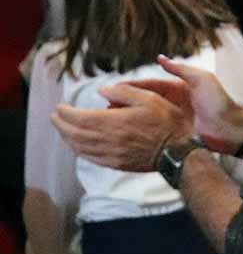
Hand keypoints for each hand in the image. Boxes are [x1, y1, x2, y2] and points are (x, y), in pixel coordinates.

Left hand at [51, 83, 189, 171]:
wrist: (176, 151)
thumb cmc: (166, 122)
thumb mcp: (149, 98)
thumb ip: (124, 92)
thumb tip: (102, 90)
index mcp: (114, 121)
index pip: (79, 118)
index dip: (66, 113)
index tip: (59, 107)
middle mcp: (107, 139)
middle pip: (74, 134)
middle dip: (60, 125)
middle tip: (54, 117)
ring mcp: (110, 154)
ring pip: (79, 147)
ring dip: (67, 138)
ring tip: (63, 130)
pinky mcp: (115, 163)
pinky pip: (90, 158)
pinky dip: (79, 151)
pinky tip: (78, 146)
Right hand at [121, 56, 242, 153]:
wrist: (231, 129)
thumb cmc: (220, 102)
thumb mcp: (202, 79)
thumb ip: (181, 69)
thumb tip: (160, 57)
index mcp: (179, 87)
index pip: (149, 84)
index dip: (131, 85)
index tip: (111, 88)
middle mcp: (173, 102)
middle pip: (143, 99)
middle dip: (125, 101)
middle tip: (104, 105)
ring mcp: (172, 117)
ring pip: (144, 115)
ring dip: (128, 115)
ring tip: (109, 117)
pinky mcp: (173, 132)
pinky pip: (152, 128)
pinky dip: (138, 128)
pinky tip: (124, 131)